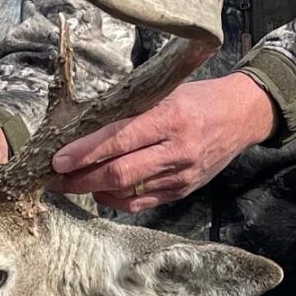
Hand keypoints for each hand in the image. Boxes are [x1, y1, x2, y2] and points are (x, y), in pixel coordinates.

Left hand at [50, 74, 277, 213]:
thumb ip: (130, 110)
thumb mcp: (166, 92)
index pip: (118, 139)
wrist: (241, 116)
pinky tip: (101, 189)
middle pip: (119, 173)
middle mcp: (177, 150)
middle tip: (54, 179)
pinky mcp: (183, 190)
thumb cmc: (197, 98)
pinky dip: (115, 199)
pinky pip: (141, 203)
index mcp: (170, 118)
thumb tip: (83, 125)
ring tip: (72, 182)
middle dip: (80, 179)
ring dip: (94, 190)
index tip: (58, 159)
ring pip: (127, 192)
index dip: (84, 152)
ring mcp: (181, 175)